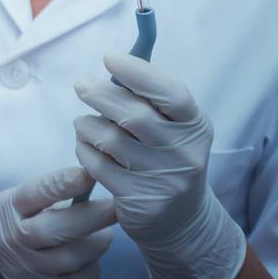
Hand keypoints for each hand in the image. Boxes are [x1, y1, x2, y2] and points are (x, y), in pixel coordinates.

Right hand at [0, 166, 115, 278]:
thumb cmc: (9, 226)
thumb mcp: (15, 203)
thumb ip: (45, 194)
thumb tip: (88, 181)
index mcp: (7, 209)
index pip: (36, 193)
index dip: (64, 183)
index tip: (88, 175)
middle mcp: (11, 240)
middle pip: (59, 229)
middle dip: (94, 217)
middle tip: (116, 208)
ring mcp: (23, 271)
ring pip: (73, 258)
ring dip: (96, 245)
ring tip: (103, 236)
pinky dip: (90, 270)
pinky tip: (89, 261)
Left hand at [74, 53, 247, 278]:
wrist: (181, 220)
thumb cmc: (167, 157)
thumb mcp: (174, 127)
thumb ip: (149, 100)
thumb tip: (112, 64)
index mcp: (195, 126)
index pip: (172, 95)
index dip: (139, 73)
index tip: (109, 58)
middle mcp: (185, 153)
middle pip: (134, 115)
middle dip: (100, 95)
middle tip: (82, 85)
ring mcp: (164, 179)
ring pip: (109, 139)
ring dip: (87, 124)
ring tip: (84, 122)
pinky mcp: (140, 201)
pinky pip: (97, 164)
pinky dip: (84, 148)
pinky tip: (86, 145)